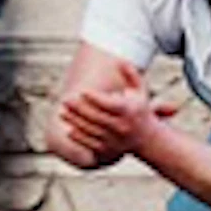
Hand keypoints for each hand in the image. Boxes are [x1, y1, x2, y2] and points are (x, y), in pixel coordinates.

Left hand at [50, 52, 149, 169]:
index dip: (94, 98)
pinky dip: (79, 137)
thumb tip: (122, 60)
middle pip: (96, 116)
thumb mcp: (140, 91)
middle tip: (66, 100)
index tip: (82, 91)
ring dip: (75, 121)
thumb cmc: (140, 109)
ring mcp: (114, 139)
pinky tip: (70, 128)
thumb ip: (132, 75)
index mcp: (129, 111)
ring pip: (91, 130)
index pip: (108, 104)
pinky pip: (91, 143)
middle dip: (79, 108)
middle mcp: (122, 126)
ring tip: (63, 112)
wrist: (147, 138)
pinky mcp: (108, 150)